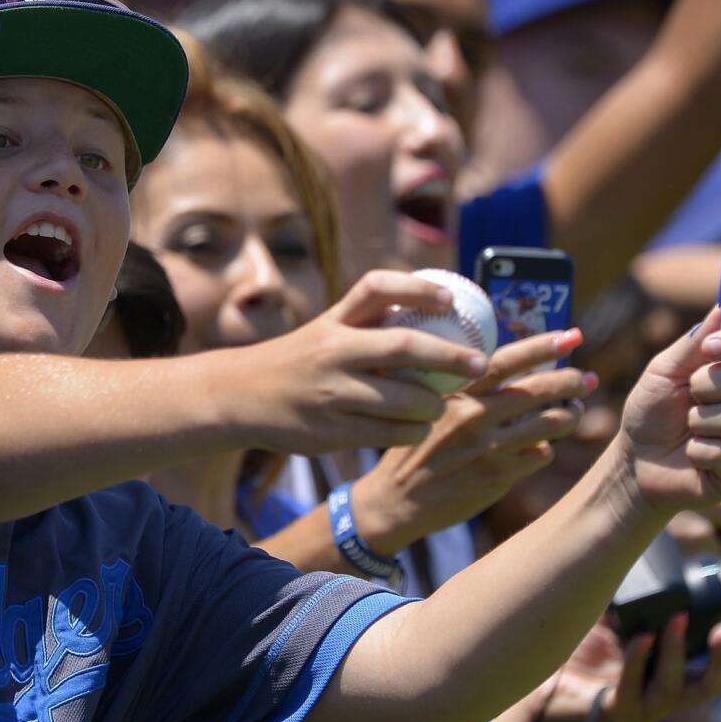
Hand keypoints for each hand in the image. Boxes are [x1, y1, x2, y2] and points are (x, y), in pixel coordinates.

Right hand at [224, 270, 491, 454]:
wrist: (240, 396)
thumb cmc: (299, 360)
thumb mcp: (326, 331)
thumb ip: (370, 326)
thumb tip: (440, 319)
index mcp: (334, 320)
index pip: (377, 288)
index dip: (418, 288)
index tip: (450, 300)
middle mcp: (332, 351)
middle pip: (403, 347)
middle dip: (450, 356)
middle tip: (480, 364)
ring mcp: (331, 393)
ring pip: (403, 400)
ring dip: (433, 406)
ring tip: (442, 407)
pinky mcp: (330, 432)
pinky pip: (387, 434)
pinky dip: (412, 432)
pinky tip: (418, 429)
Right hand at [351, 329, 593, 553]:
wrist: (394, 501)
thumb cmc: (414, 448)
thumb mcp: (430, 407)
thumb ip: (469, 391)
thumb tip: (516, 370)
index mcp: (456, 394)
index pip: (507, 361)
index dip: (543, 346)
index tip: (571, 335)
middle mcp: (474, 417)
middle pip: (537, 390)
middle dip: (570, 379)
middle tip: (588, 377)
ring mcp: (488, 449)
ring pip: (549, 424)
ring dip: (569, 415)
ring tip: (574, 411)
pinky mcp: (498, 478)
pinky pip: (540, 455)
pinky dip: (545, 448)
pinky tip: (539, 447)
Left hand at [498, 618, 720, 721]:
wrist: (535, 682)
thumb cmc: (576, 651)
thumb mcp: (614, 621)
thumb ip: (637, 602)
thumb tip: (655, 560)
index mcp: (666, 679)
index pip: (711, 678)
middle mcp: (658, 699)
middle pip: (704, 690)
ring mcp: (638, 710)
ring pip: (673, 691)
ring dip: (679, 654)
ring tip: (678, 622)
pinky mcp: (613, 713)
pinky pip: (632, 690)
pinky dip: (638, 662)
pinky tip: (641, 639)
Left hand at [616, 307, 720, 515]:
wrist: (635, 462)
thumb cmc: (650, 413)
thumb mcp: (663, 371)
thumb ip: (694, 343)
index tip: (711, 347)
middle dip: (708, 386)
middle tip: (688, 397)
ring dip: (701, 422)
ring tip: (687, 429)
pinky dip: (700, 452)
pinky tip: (692, 456)